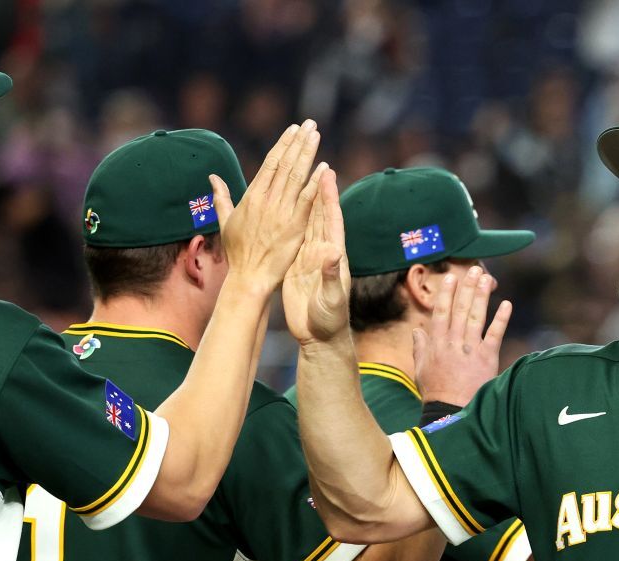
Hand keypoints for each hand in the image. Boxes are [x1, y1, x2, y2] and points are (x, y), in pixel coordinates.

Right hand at [208, 120, 324, 289]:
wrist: (248, 278)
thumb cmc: (237, 254)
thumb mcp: (225, 221)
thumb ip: (221, 198)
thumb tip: (212, 177)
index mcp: (251, 197)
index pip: (270, 163)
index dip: (283, 145)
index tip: (293, 130)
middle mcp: (266, 200)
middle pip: (285, 164)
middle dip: (298, 142)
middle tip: (310, 123)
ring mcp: (281, 212)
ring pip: (296, 176)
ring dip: (307, 154)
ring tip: (316, 134)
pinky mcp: (294, 227)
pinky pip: (306, 200)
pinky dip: (315, 183)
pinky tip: (324, 167)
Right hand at [282, 167, 350, 345]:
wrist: (319, 338)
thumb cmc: (330, 320)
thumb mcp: (331, 298)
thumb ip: (331, 276)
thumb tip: (331, 252)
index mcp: (334, 256)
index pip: (332, 220)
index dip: (328, 197)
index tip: (326, 174)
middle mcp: (324, 253)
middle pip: (319, 215)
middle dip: (317, 190)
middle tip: (313, 164)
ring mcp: (310, 259)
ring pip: (307, 224)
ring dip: (304, 201)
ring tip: (299, 178)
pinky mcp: (297, 268)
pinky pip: (294, 239)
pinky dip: (291, 222)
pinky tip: (284, 209)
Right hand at [413, 265, 511, 405]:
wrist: (451, 412)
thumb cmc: (435, 392)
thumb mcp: (421, 369)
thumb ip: (419, 348)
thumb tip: (416, 330)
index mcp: (436, 343)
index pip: (441, 312)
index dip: (447, 293)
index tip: (451, 277)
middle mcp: (453, 343)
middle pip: (460, 309)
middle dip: (467, 288)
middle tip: (474, 269)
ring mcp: (470, 349)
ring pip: (475, 317)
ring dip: (481, 296)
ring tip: (486, 278)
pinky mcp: (486, 359)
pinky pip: (495, 335)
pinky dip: (501, 319)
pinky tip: (506, 304)